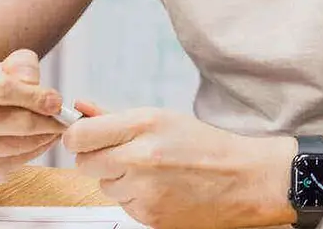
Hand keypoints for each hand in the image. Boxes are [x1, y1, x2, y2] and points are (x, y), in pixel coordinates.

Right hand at [0, 49, 65, 184]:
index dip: (35, 96)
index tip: (58, 100)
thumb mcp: (7, 66)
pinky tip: (43, 138)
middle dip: (45, 120)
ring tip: (57, 126)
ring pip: (15, 146)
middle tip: (65, 117)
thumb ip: (23, 66)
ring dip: (44, 137)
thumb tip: (32, 83)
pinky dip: (36, 152)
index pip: (1, 90)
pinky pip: (15, 164)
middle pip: (11, 122)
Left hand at [65, 105, 292, 228]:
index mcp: (144, 124)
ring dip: (119, 180)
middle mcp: (140, 156)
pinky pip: (123, 205)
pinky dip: (136, 197)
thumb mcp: (163, 119)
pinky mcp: (148, 215)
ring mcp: (143, 189)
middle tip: (126, 155)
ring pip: (104, 186)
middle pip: (84, 163)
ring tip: (153, 172)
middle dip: (99, 159)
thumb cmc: (205, 144)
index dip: (78, 138)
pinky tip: (161, 188)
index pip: (79, 136)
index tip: (87, 138)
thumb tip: (80, 108)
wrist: (243, 178)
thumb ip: (116, 117)